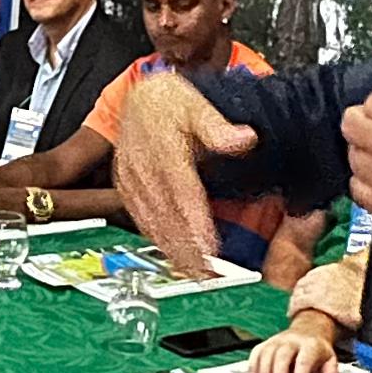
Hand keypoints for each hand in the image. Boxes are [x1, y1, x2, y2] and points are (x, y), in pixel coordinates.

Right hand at [112, 70, 254, 277]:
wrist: (137, 99)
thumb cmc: (170, 103)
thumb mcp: (197, 104)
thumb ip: (219, 126)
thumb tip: (245, 139)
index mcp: (163, 148)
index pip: (182, 191)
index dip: (195, 222)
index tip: (210, 246)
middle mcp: (143, 169)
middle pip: (166, 215)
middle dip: (187, 248)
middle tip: (208, 274)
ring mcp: (132, 181)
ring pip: (152, 222)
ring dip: (173, 250)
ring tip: (195, 273)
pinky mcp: (126, 189)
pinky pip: (141, 219)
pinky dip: (158, 240)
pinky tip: (174, 254)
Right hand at [245, 318, 341, 372]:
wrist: (309, 329)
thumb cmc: (317, 350)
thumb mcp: (330, 360)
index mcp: (311, 346)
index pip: (304, 360)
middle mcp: (293, 341)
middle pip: (283, 354)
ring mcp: (278, 340)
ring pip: (268, 352)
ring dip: (264, 370)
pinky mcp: (267, 342)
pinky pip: (257, 351)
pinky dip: (253, 364)